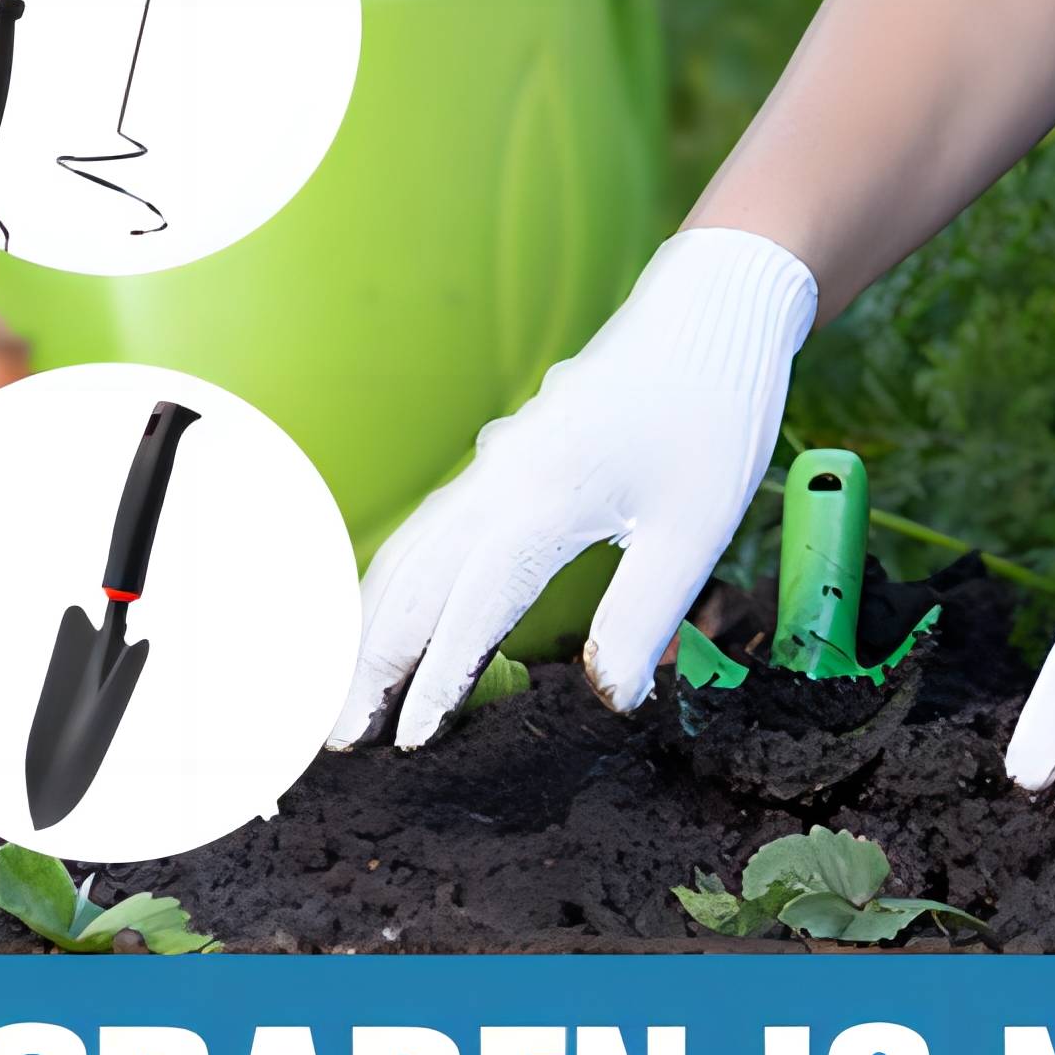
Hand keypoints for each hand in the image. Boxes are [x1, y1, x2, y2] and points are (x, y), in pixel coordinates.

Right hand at [329, 227, 816, 748]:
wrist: (712, 311)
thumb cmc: (712, 411)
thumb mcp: (696, 525)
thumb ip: (644, 615)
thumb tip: (614, 698)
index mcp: (541, 504)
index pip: (468, 610)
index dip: (436, 681)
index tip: (410, 743)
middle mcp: (500, 483)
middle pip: (411, 585)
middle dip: (369, 663)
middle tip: (342, 738)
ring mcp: (496, 465)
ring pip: (410, 552)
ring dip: (373, 621)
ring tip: (349, 689)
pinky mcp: (506, 457)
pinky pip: (431, 527)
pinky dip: (399, 579)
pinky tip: (392, 610)